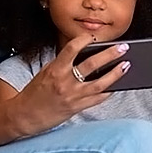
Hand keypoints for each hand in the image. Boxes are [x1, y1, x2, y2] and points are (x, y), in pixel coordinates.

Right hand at [10, 34, 128, 135]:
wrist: (25, 115)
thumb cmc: (35, 92)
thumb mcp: (46, 72)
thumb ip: (63, 64)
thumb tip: (84, 55)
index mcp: (55, 69)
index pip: (72, 49)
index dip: (84, 40)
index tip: (93, 36)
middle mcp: (65, 82)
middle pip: (92, 65)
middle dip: (110, 54)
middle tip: (123, 47)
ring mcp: (72, 96)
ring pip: (100, 83)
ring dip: (115, 73)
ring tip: (126, 65)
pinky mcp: (77, 108)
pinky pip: (97, 99)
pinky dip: (109, 91)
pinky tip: (117, 85)